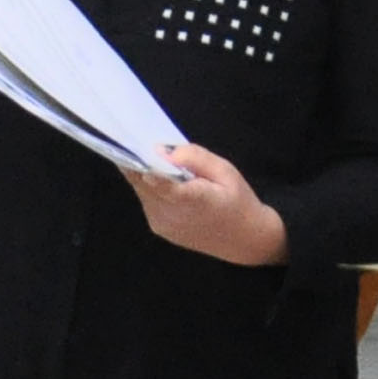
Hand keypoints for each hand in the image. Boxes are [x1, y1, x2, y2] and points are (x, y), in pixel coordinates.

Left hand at [126, 142, 287, 266]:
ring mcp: (162, 224)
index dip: (144, 164)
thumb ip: (195, 158)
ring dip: (143, 173)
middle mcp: (172, 215)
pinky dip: (149, 187)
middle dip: (138, 161)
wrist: (244, 240)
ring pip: (141, 191)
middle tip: (134, 138)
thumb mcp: (225, 170)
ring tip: (149, 156)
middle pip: (142, 183)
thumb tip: (163, 150)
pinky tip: (160, 178)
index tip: (133, 145)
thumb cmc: (237, 200)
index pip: (160, 183)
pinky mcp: (158, 228)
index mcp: (193, 200)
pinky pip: (146, 201)